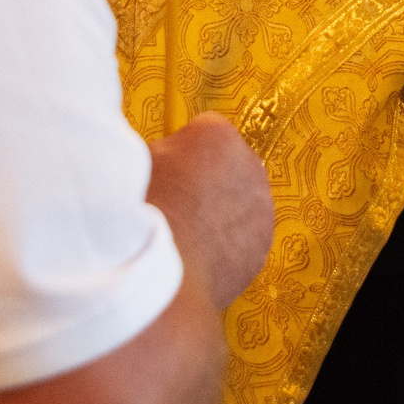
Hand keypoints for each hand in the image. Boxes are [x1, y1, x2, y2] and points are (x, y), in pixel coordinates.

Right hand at [143, 113, 273, 310]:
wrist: (164, 272)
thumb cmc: (145, 213)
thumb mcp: (140, 166)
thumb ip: (162, 153)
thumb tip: (165, 159)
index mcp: (217, 135)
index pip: (202, 132)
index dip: (180, 153)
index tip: (165, 171)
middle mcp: (250, 164)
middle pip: (228, 166)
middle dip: (208, 181)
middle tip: (177, 204)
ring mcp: (261, 207)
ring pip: (240, 202)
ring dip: (221, 213)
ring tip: (188, 235)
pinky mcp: (263, 245)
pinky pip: (244, 237)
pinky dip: (228, 245)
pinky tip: (200, 256)